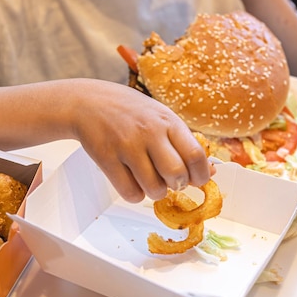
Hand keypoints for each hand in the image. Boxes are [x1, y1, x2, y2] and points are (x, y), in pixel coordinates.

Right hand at [70, 80, 212, 202]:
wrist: (86, 102)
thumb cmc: (128, 110)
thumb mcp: (160, 116)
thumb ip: (183, 141)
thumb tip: (209, 172)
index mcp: (167, 120)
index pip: (195, 155)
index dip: (201, 174)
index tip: (197, 180)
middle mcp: (149, 132)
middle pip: (176, 174)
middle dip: (177, 185)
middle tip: (171, 181)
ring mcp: (126, 146)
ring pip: (154, 189)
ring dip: (155, 192)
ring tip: (149, 180)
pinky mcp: (107, 159)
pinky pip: (130, 193)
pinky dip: (135, 194)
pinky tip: (132, 181)